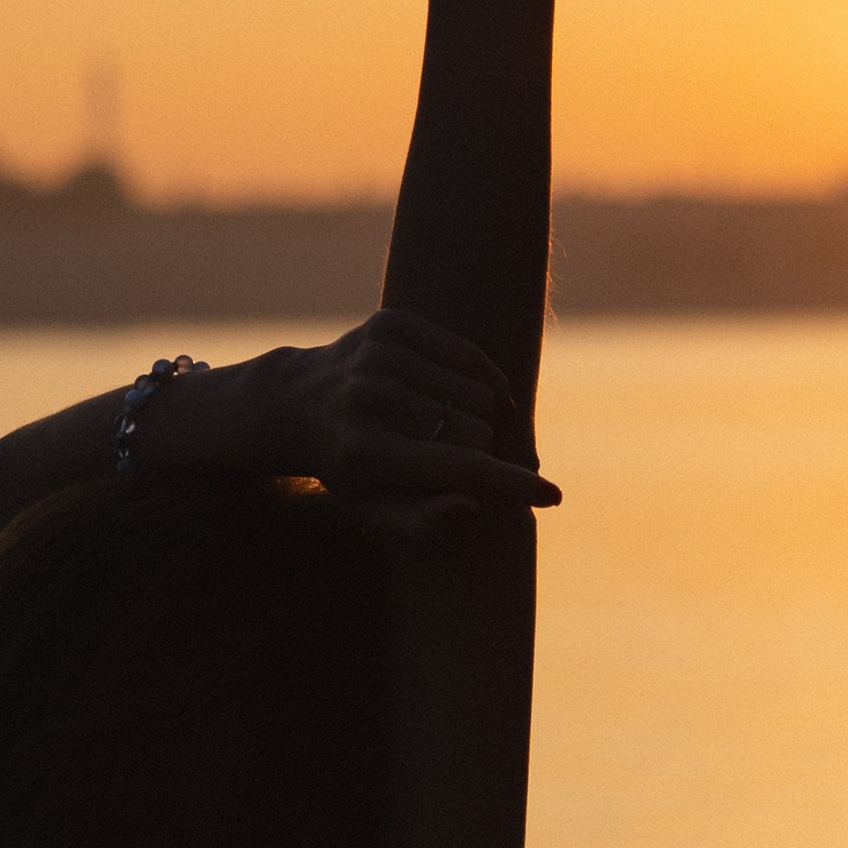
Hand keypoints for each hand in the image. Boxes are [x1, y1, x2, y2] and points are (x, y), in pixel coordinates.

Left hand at [170, 314, 557, 531]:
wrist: (294, 402)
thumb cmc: (346, 468)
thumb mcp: (373, 509)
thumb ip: (422, 522)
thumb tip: (473, 507)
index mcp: (366, 453)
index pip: (459, 468)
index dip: (511, 485)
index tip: (552, 496)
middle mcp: (371, 398)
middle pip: (477, 432)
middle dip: (475, 452)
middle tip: (438, 455)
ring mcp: (380, 356)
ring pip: (480, 395)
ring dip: (472, 415)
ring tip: (431, 422)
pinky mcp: (390, 325)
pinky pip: (471, 357)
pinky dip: (476, 379)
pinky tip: (451, 392)